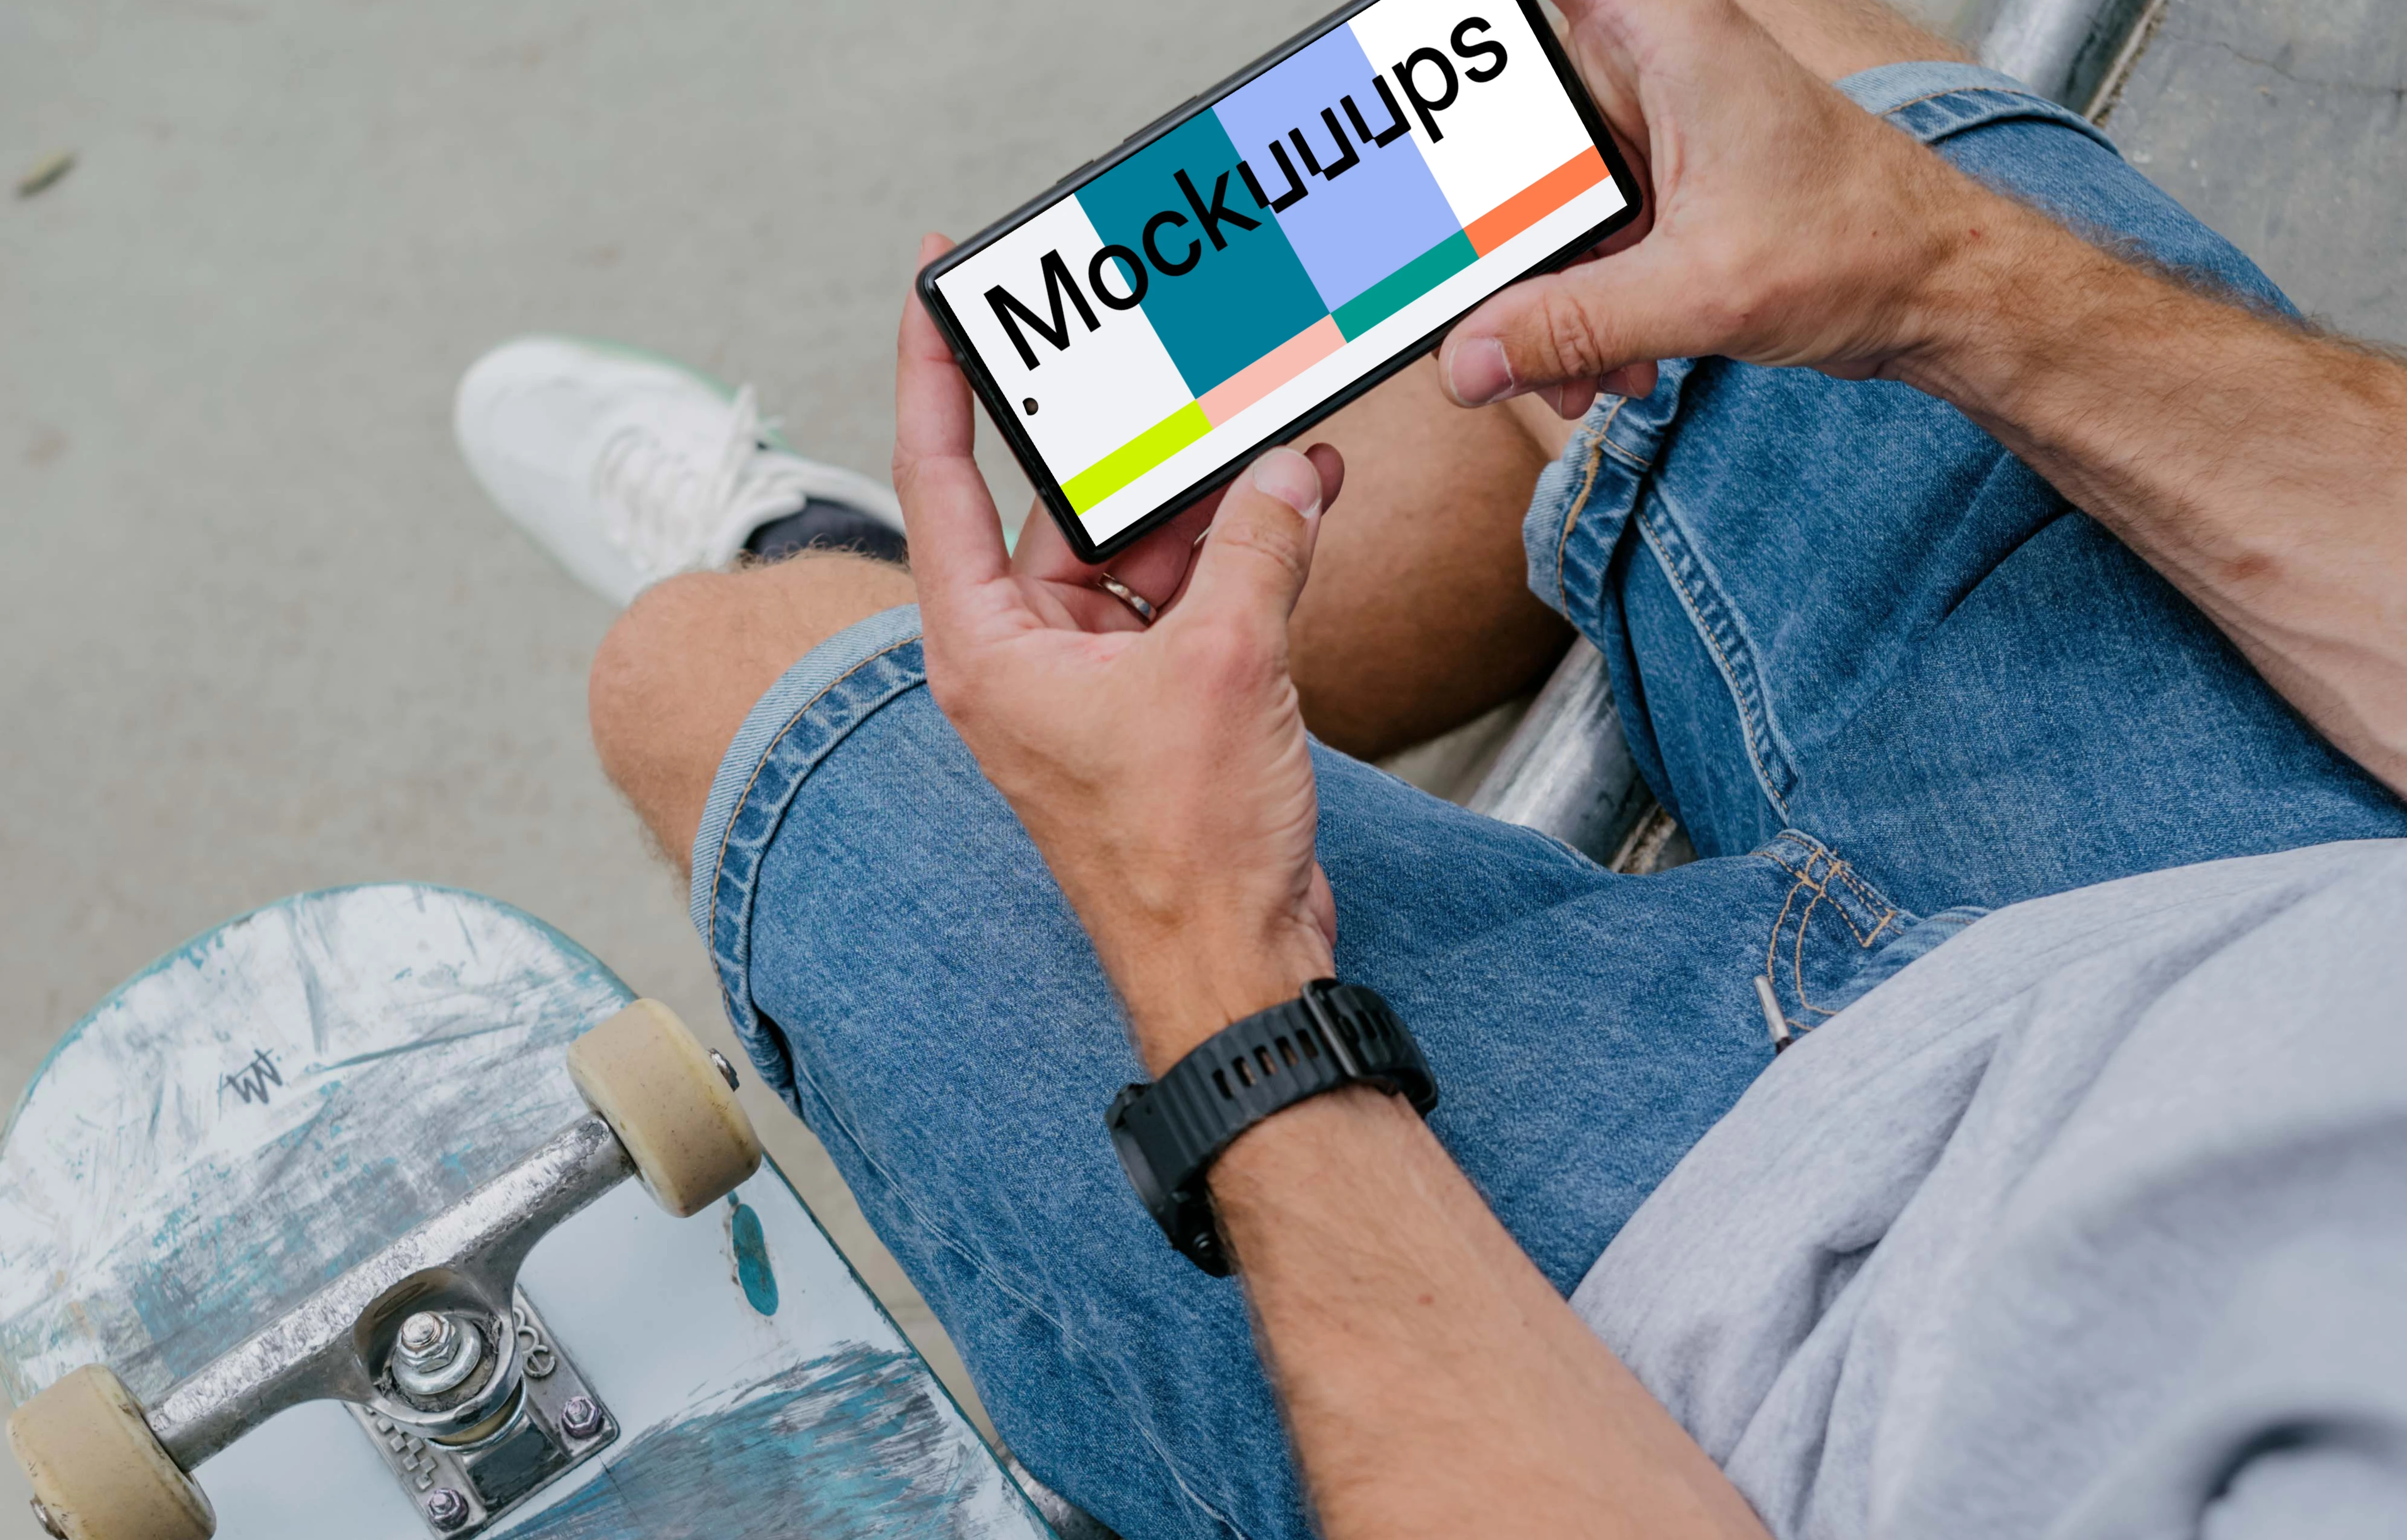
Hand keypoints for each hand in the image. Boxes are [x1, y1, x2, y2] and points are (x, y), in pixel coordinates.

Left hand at [894, 235, 1344, 1075]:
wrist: (1234, 964)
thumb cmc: (1187, 851)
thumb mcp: (1226, 666)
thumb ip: (1257, 550)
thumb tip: (1284, 475)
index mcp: (986, 645)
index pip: (939, 473)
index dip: (933, 371)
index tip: (935, 285)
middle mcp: (1022, 656)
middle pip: (1058, 508)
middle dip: (1130, 443)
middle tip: (1172, 361)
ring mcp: (1088, 681)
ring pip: (1135, 551)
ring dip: (1207, 503)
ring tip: (1272, 443)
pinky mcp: (1151, 703)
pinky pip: (1184, 599)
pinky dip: (1236, 557)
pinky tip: (1296, 506)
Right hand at [1438, 0, 2000, 415]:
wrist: (1939, 294)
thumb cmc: (1865, 243)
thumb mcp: (1698, 292)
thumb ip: (1568, 326)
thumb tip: (1468, 357)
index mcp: (1663, 38)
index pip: (1534, 17)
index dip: (1470, 44)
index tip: (1404, 74)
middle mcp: (1652, 72)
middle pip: (1520, 133)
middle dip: (1507, 241)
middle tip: (1486, 310)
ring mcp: (1656, 136)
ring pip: (1548, 205)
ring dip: (1547, 296)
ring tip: (1571, 366)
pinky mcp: (1664, 195)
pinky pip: (1585, 246)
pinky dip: (1585, 310)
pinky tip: (1611, 365)